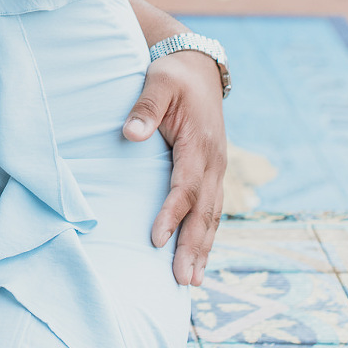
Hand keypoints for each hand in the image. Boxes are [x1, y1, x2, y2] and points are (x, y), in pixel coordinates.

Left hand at [124, 52, 225, 285]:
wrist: (199, 66)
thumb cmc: (174, 76)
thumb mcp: (158, 83)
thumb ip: (144, 108)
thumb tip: (130, 134)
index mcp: (199, 143)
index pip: (186, 186)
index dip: (172, 214)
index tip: (157, 240)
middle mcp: (214, 161)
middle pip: (204, 211)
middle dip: (194, 246)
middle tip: (184, 280)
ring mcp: (218, 168)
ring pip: (212, 215)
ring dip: (203, 248)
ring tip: (193, 281)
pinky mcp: (213, 172)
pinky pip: (212, 209)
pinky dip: (207, 235)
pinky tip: (199, 257)